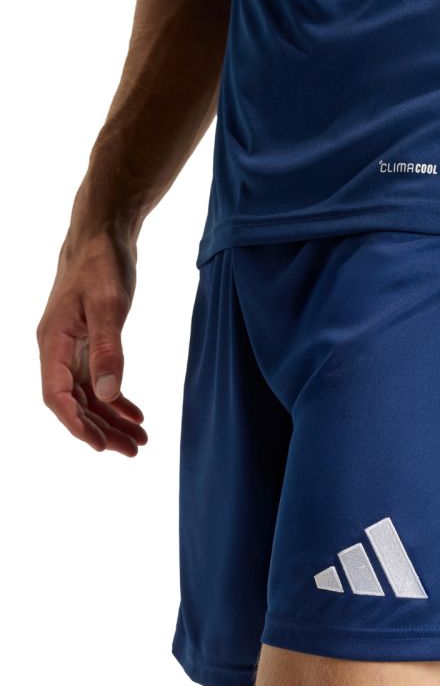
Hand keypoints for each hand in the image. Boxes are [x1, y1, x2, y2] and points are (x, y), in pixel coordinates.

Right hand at [36, 231, 146, 455]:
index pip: (58, 397)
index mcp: (53, 343)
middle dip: (102, 430)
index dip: (78, 425)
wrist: (103, 234)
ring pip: (88, 395)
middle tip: (134, 451)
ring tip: (140, 439)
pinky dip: (115, 399)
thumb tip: (109, 394)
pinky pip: (97, 380)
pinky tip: (136, 412)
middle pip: (74, 403)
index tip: (104, 447)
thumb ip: (108, 349)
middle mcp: (56, 349)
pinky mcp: (87, 341)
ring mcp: (71, 347)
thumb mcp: (110, 305)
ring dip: (111, 419)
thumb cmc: (103, 264)